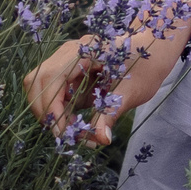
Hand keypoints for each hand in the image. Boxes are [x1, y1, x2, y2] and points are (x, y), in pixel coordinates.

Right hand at [22, 34, 183, 147]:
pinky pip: (51, 90)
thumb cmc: (146, 66)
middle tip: (65, 135)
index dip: (52, 108)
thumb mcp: (131, 91)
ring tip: (72, 129)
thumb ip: (111, 113)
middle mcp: (70, 51)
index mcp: (85, 50)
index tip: (64, 133)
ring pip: (39, 86)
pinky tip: (74, 121)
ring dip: (49, 111)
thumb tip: (101, 139)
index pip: (52, 78)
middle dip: (45, 111)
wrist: (154, 51)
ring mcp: (66, 60)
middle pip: (36, 80)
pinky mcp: (68, 71)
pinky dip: (57, 109)